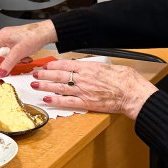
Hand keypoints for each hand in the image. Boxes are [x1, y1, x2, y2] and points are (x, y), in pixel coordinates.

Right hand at [0, 21, 56, 76]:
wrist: (46, 32)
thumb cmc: (33, 36)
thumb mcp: (18, 53)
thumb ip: (8, 63)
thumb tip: (1, 72)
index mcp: (2, 36)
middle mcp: (5, 36)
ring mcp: (12, 37)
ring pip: (6, 51)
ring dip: (12, 58)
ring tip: (22, 59)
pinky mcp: (18, 40)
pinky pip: (13, 50)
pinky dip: (18, 56)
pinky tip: (26, 57)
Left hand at [29, 59, 156, 119]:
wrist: (131, 92)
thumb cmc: (124, 79)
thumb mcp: (108, 66)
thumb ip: (94, 66)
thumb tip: (86, 65)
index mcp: (88, 67)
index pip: (66, 64)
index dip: (53, 65)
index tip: (46, 65)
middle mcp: (83, 78)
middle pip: (59, 75)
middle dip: (45, 74)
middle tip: (35, 74)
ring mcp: (83, 91)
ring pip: (59, 87)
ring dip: (46, 86)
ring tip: (36, 85)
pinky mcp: (86, 103)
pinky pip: (67, 102)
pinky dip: (56, 100)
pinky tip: (47, 99)